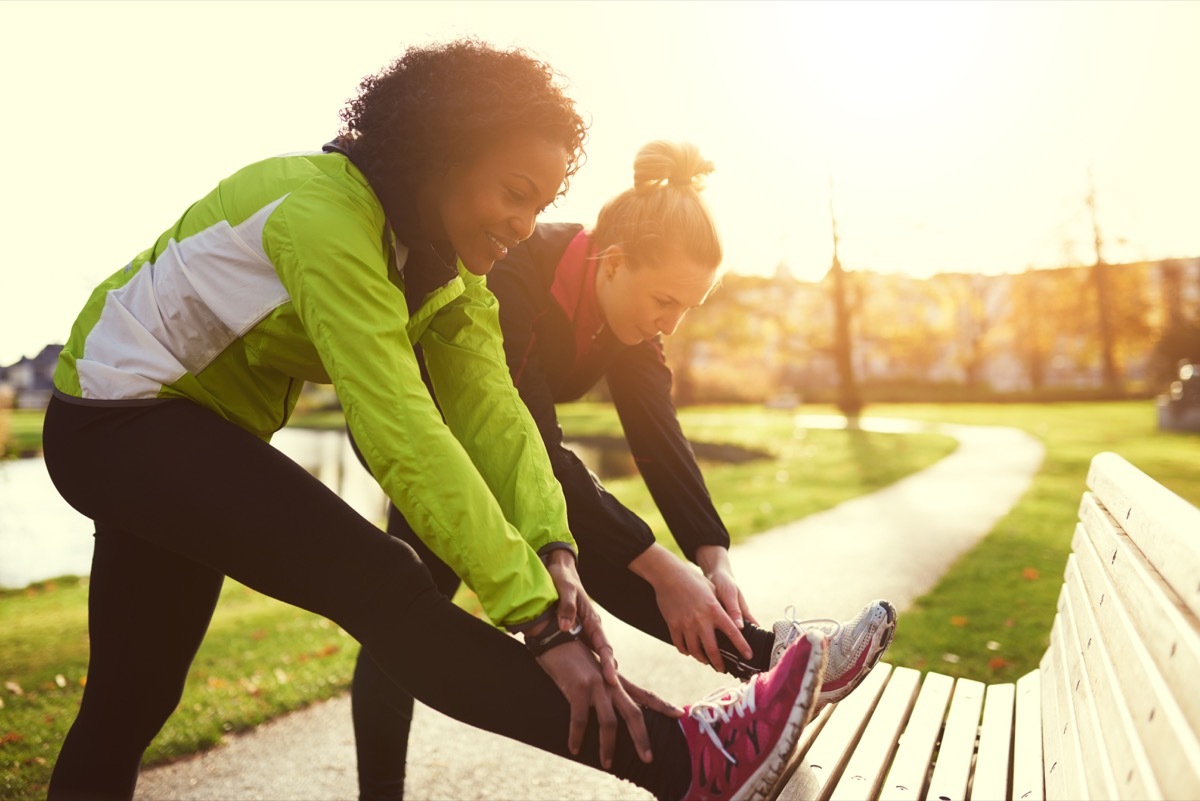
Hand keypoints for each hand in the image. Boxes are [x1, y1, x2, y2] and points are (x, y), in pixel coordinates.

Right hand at [534, 639, 682, 767]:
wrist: (556, 637)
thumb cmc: (573, 657)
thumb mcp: (595, 672)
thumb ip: (606, 688)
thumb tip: (613, 706)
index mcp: (617, 680)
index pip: (645, 694)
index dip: (663, 705)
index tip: (680, 714)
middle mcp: (611, 682)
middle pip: (634, 713)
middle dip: (642, 738)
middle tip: (648, 759)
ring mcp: (596, 685)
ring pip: (609, 722)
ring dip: (608, 746)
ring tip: (607, 764)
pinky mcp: (578, 688)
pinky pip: (579, 719)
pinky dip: (577, 736)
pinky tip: (575, 748)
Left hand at [541, 549, 618, 685]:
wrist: (559, 570)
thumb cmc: (562, 578)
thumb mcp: (564, 589)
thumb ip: (566, 606)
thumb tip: (566, 627)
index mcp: (593, 621)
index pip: (604, 647)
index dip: (607, 664)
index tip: (610, 679)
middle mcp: (592, 630)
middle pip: (604, 658)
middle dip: (609, 677)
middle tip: (612, 696)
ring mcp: (585, 634)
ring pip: (595, 660)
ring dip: (599, 676)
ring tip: (602, 698)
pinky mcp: (576, 636)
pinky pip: (584, 656)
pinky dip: (587, 670)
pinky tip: (585, 685)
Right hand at [630, 544, 753, 669]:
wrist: (668, 575)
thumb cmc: (693, 580)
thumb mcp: (712, 590)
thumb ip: (722, 607)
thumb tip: (734, 620)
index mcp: (715, 611)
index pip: (733, 633)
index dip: (742, 646)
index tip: (748, 656)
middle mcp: (701, 621)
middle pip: (713, 650)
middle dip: (719, 663)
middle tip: (722, 669)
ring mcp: (686, 625)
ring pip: (695, 651)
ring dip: (702, 659)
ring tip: (705, 661)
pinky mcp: (673, 625)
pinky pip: (680, 645)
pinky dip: (685, 651)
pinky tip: (689, 651)